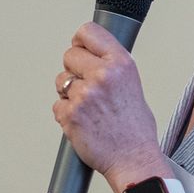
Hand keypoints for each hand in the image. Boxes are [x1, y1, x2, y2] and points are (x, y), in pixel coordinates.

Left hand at [53, 22, 164, 189]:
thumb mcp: (133, 85)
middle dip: (73, 69)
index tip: (80, 49)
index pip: (89, 32)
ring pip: (61, 81)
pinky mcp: (71, 114)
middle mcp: (103, 75)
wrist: (134, 160)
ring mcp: (85, 95)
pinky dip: (66, 114)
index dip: (80, 41)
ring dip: (68, 93)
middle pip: (69, 55)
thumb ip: (112, 68)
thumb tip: (91, 58)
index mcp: (121, 64)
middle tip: (85, 86)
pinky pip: (58, 105)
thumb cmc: (135, 130)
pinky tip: (83, 123)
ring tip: (88, 109)